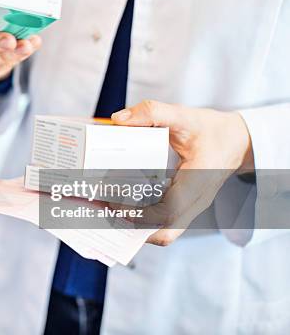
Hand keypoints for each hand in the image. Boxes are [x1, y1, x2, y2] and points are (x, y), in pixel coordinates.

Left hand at [110, 100, 253, 245]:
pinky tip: (124, 201)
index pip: (169, 211)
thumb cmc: (212, 130)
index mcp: (198, 181)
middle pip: (166, 231)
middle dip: (134, 225)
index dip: (141, 213)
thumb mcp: (183, 115)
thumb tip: (119, 119)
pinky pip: (164, 221)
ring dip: (137, 224)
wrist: (237, 140)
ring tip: (110, 206)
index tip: (116, 201)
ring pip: (165, 230)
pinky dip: (144, 217)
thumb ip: (153, 112)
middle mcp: (196, 201)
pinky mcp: (185, 205)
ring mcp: (192, 207)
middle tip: (106, 206)